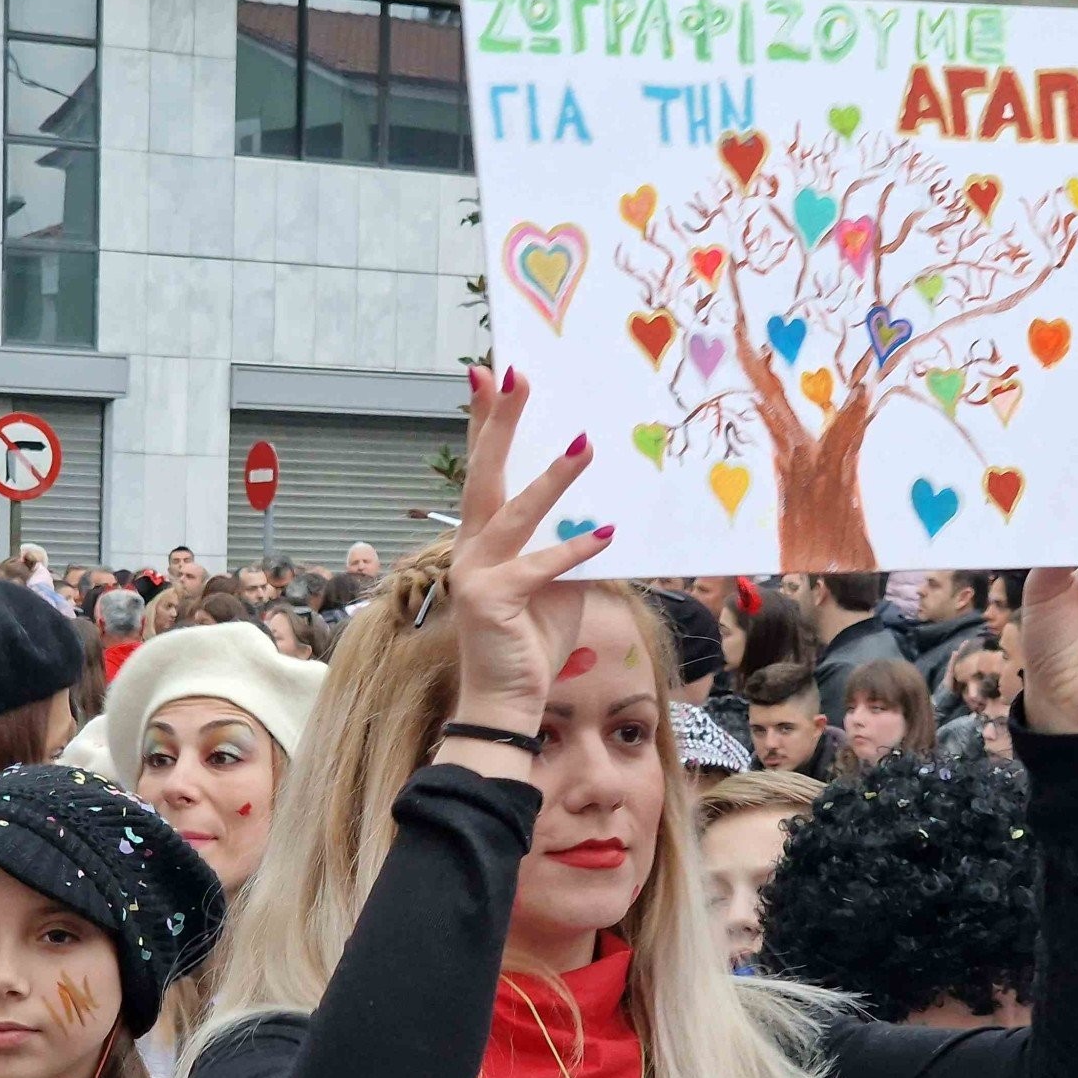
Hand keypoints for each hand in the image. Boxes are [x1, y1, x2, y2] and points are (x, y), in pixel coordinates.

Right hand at [441, 368, 606, 731]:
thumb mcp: (558, 587)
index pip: (483, 472)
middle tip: (513, 375)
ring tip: (584, 444)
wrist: (507, 702)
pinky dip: (575, 552)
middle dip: (498, 422)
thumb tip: (602, 516)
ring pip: (514, 512)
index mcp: (481, 540)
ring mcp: (475, 574)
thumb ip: (569, 550)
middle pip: (483, 474)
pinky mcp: (490, 601)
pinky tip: (607, 535)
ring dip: (553, 478)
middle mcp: (470, 549)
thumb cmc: (530, 643)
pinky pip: (541, 568)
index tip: (489, 377)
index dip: (484, 424)